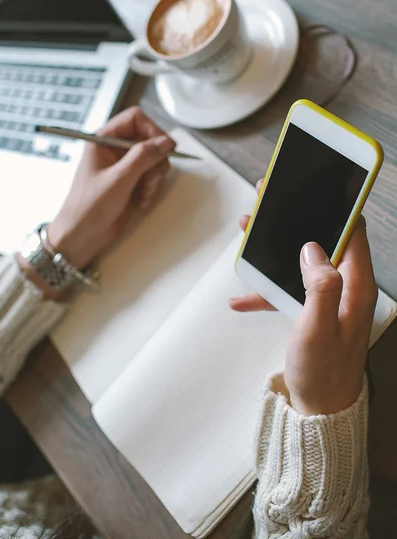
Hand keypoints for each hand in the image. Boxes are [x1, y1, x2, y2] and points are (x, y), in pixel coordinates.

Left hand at [48, 106, 174, 269]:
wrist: (81, 236)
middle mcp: (114, 148)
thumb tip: (167, 141)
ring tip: (144, 195)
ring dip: (154, 178)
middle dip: (155, 161)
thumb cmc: (89, 206)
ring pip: (154, 159)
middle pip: (149, 140)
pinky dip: (151, 188)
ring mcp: (123, 165)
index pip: (135, 118)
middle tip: (150, 180)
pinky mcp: (130, 181)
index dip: (153, 131)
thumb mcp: (119, 179)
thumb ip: (143, 157)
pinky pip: (151, 176)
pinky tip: (141, 201)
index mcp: (103, 139)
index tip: (165, 148)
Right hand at [230, 179, 377, 414]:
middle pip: (321, 240)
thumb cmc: (324, 373)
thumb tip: (313, 249)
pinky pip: (288, 290)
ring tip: (249, 231)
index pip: (351, 232)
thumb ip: (320, 286)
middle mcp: (345, 287)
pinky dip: (266, 289)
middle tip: (270, 200)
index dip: (334, 207)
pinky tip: (242, 296)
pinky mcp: (312, 311)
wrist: (318, 410)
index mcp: (355, 286)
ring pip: (300, 261)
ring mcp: (327, 299)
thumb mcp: (319, 329)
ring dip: (275, 246)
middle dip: (295, 218)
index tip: (314, 187)